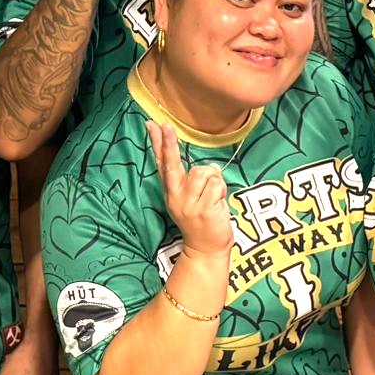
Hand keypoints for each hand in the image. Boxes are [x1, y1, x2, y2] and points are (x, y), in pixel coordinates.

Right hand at [147, 120, 233, 258]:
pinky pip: (217, 184)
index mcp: (172, 191)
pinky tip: (218, 204)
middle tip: (165, 125)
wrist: (205, 250)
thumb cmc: (202, 220)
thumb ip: (193, 181)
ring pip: (205, 172)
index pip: (162, 163)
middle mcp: (176, 196)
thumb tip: (205, 166)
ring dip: (215, 181)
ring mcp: (189, 204)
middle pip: (173, 165)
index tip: (152, 124)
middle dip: (169, 144)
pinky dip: (222, 191)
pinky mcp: (204, 209)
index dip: (158, 143)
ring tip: (214, 197)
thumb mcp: (190, 200)